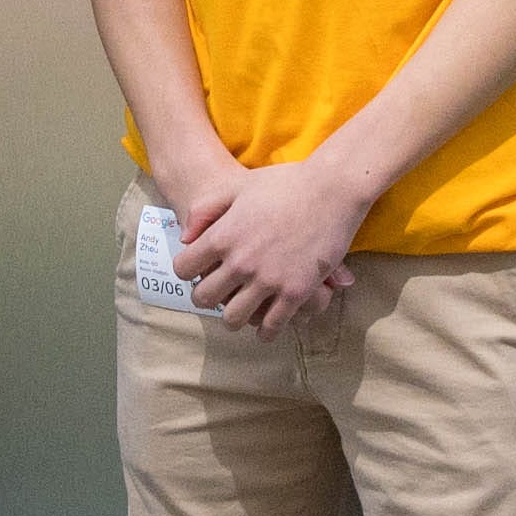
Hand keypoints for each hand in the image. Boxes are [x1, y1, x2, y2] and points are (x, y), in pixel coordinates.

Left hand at [183, 157, 375, 333]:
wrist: (332, 188)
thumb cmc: (285, 183)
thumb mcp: (237, 187)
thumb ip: (206, 209)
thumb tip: (184, 238)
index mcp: (223, 236)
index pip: (183, 268)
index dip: (188, 271)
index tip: (199, 271)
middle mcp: (240, 262)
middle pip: (204, 298)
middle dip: (207, 298)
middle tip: (218, 295)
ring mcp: (268, 279)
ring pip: (233, 319)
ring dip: (233, 318)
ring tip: (240, 312)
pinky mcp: (295, 292)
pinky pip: (272, 325)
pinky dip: (265, 331)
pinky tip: (265, 329)